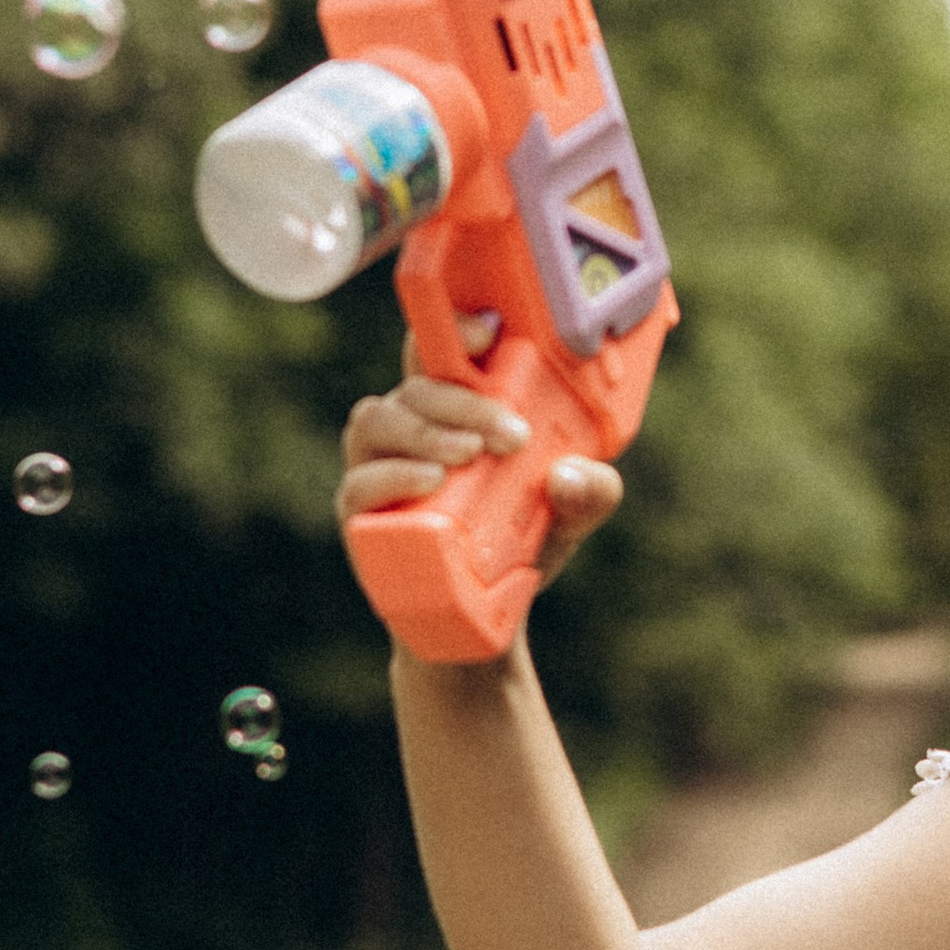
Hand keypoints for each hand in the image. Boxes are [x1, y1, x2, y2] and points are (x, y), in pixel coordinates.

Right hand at [337, 318, 621, 603]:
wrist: (481, 621)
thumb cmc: (520, 544)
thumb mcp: (571, 516)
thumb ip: (590, 492)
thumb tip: (568, 474)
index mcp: (456, 408)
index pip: (443, 350)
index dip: (456, 329)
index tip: (489, 335)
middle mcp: (411, 425)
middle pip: (417, 386)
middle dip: (463, 401)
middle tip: (510, 435)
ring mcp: (378, 465)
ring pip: (378, 421)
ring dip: (425, 432)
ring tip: (467, 456)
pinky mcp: (360, 513)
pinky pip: (358, 482)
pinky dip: (392, 477)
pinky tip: (429, 483)